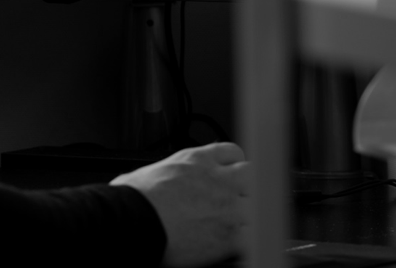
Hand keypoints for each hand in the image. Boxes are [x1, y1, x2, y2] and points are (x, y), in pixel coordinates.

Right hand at [110, 142, 246, 267]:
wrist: (135, 221)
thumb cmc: (135, 199)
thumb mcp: (148, 172)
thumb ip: (164, 173)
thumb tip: (150, 180)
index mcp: (197, 160)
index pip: (232, 152)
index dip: (233, 164)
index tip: (230, 173)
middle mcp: (217, 179)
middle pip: (252, 173)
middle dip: (247, 185)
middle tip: (237, 198)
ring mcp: (229, 206)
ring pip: (260, 202)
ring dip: (251, 212)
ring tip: (239, 223)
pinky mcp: (233, 235)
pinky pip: (256, 234)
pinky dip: (248, 239)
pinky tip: (237, 243)